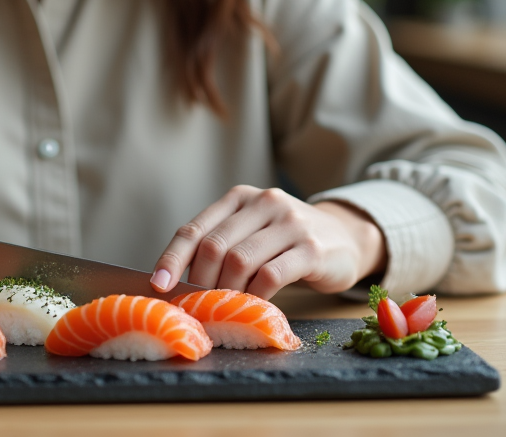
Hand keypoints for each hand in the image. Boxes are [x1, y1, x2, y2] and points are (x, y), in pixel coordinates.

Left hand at [148, 186, 385, 299]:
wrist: (347, 239)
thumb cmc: (288, 242)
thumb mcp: (253, 232)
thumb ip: (222, 245)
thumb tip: (177, 281)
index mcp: (240, 197)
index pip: (195, 228)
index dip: (172, 258)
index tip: (158, 286)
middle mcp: (263, 202)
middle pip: (214, 246)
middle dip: (201, 281)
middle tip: (201, 306)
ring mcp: (290, 223)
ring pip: (240, 261)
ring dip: (227, 291)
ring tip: (227, 307)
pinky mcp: (312, 248)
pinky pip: (271, 276)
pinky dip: (255, 297)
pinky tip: (255, 306)